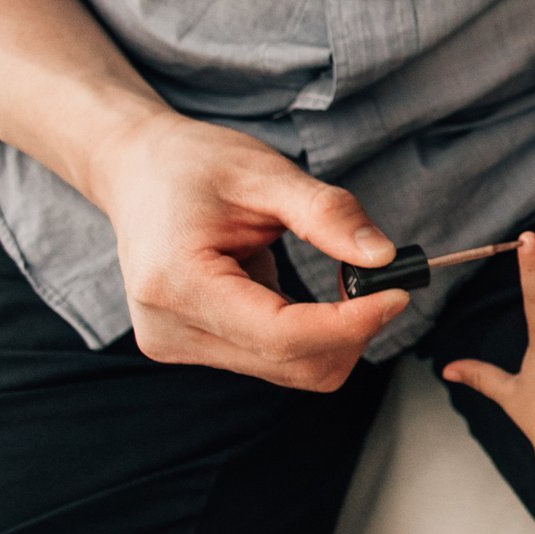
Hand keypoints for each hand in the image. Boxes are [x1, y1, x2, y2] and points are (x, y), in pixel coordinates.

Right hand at [88, 110, 408, 389]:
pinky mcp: (192, 348)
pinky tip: (308, 294)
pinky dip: (310, 334)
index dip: (352, 324)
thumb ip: (326, 215)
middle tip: (382, 281)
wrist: (135, 170)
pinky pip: (273, 360)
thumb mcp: (264, 172)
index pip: (282, 335)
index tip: (399, 293)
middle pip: (292, 363)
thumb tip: (383, 257)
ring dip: (334, 334)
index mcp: (176, 284)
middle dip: (352, 330)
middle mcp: (170, 329)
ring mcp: (177, 345)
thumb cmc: (192, 164)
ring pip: (289, 369)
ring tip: (339, 279)